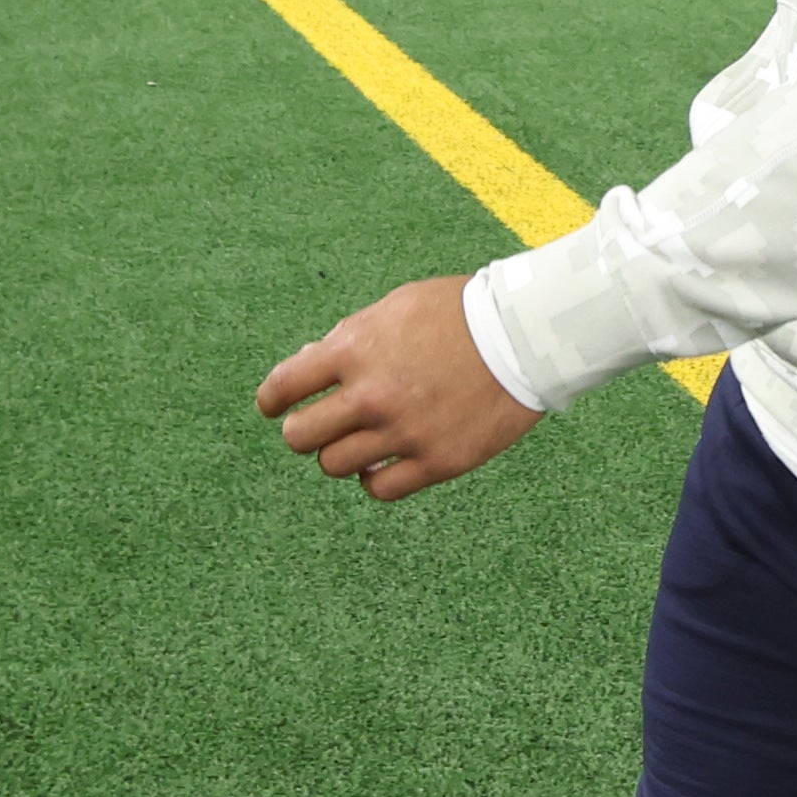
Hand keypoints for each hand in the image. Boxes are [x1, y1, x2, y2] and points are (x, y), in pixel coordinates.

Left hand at [260, 276, 539, 503]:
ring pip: (334, 465)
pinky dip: (372, 478)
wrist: (525, 336)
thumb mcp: (394, 308)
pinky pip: (379, 488)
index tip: (274, 408)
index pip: (283, 387)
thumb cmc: (459, 313)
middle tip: (319, 426)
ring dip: (339, 454)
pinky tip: (381, 464)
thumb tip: (308, 367)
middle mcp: (371, 395)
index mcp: (353, 349)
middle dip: (304, 430)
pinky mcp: (436, 462)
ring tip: (359, 442)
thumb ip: (348, 338)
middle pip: (300, 436)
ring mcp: (403, 432)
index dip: (271, 400)